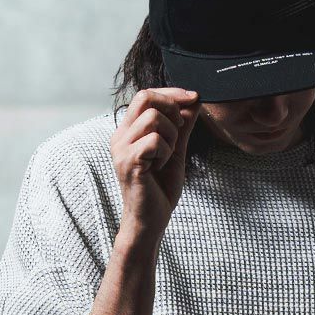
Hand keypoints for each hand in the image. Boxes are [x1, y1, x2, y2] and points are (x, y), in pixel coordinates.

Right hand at [112, 87, 199, 241]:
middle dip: (171, 107)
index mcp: (128, 131)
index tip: (194, 98)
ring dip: (171, 135)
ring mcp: (122, 149)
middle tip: (180, 130)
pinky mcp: (129, 162)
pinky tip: (160, 166)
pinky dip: (166, 151)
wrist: (151, 221)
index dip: (172, 93)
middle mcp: (120, 136)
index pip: (146, 95)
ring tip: (168, 155)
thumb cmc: (160, 189)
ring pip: (153, 118)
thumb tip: (194, 100)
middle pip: (145, 97)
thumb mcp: (176, 151)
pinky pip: (154, 140)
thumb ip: (183, 126)